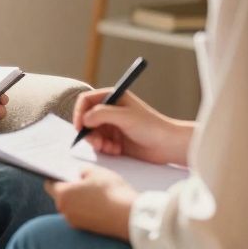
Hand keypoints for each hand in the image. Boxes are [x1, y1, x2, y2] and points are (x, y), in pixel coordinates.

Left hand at [44, 166, 136, 239]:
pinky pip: (81, 215)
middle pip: (61, 196)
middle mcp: (65, 211)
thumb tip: (79, 174)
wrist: (130, 216)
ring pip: (71, 206)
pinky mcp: (86, 229)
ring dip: (78, 199)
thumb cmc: (112, 192)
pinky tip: (99, 202)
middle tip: (83, 180)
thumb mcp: (96, 171)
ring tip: (94, 191)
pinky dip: (86, 209)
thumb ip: (82, 170)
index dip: (55, 176)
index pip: (49, 184)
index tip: (63, 173)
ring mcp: (75, 222)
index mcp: (62, 195)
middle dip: (69, 188)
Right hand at [73, 88, 191, 165]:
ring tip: (109, 148)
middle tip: (97, 143)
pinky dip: (105, 149)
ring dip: (97, 142)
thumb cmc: (150, 126)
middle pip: (87, 119)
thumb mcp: (125, 116)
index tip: (80, 126)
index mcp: (113, 98)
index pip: (87, 100)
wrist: (167, 145)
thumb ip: (101, 114)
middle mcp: (111, 110)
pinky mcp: (116, 140)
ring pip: (93, 133)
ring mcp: (113, 125)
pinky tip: (116, 151)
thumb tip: (84, 119)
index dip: (80, 112)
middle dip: (89, 132)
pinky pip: (101, 144)